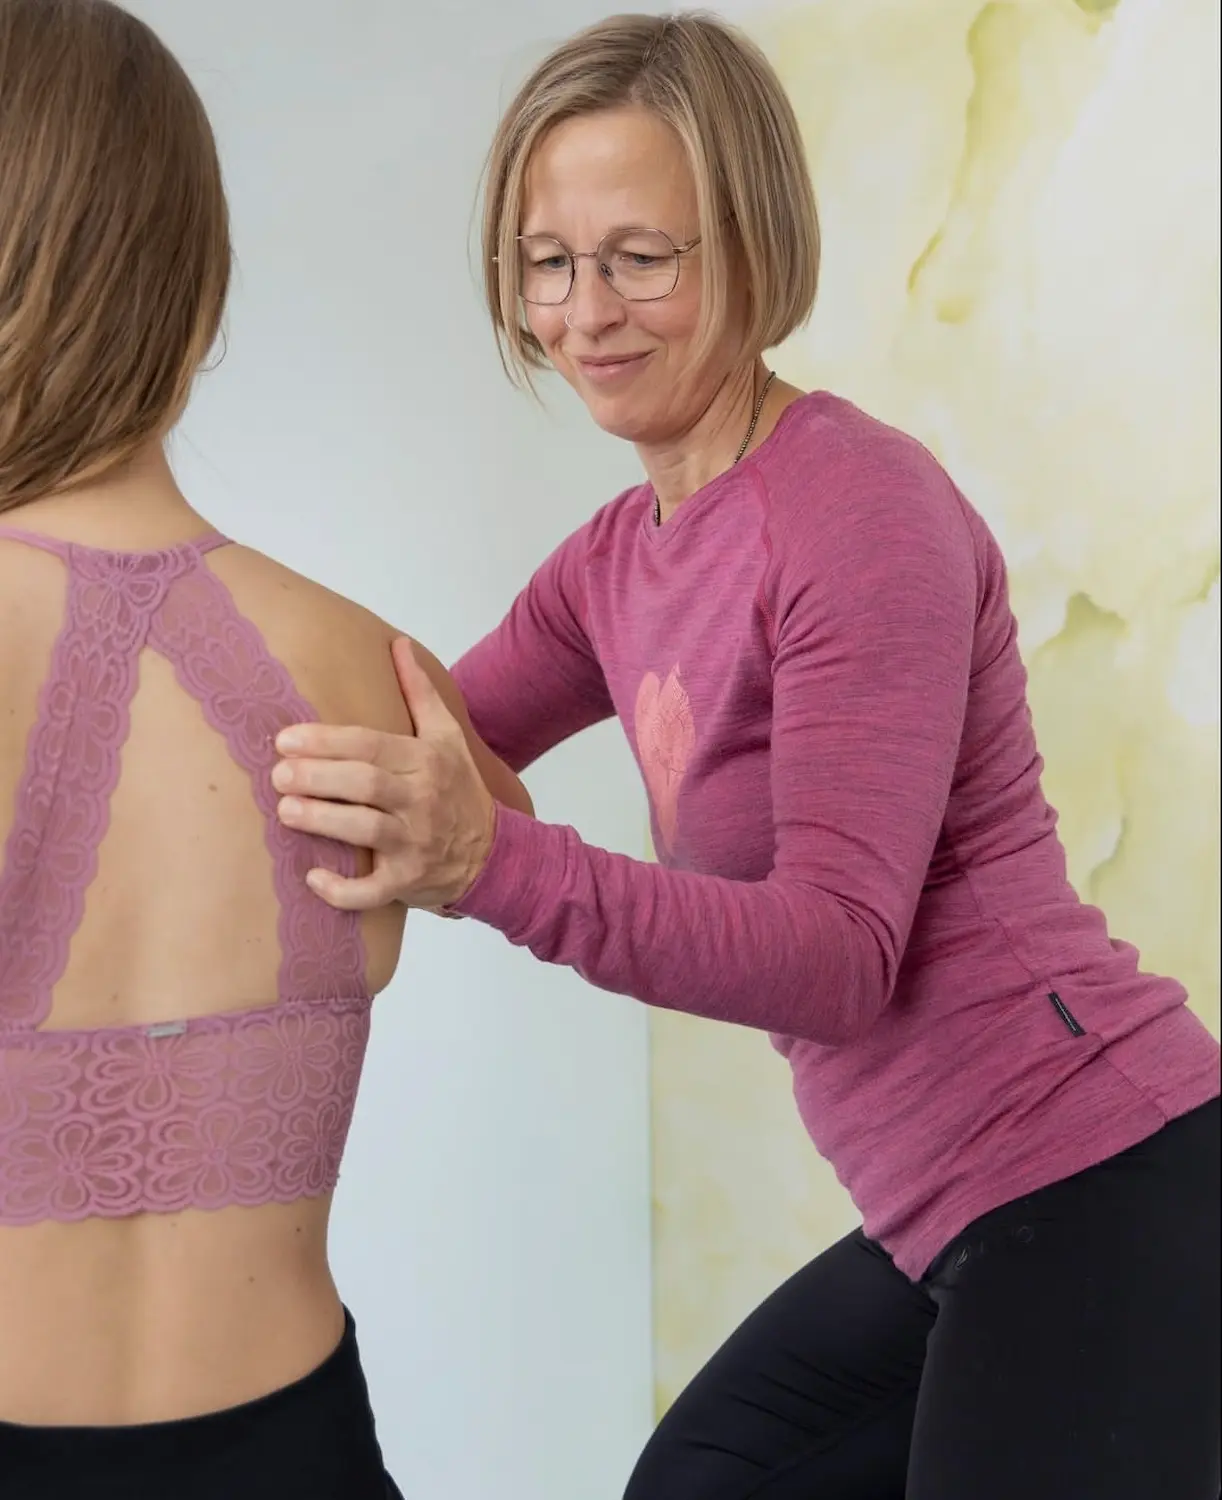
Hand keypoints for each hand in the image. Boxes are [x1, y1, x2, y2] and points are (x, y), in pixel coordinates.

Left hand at [272, 638, 495, 910]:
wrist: (493, 854)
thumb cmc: (458, 789)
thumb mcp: (448, 737)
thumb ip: (420, 693)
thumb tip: (398, 644)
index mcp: (427, 761)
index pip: (373, 745)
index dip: (327, 741)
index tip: (286, 739)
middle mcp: (423, 800)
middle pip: (366, 783)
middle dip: (318, 777)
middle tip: (277, 773)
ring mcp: (416, 844)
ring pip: (367, 830)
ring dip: (323, 821)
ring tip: (285, 811)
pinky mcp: (408, 883)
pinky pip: (373, 890)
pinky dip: (342, 890)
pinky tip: (311, 878)